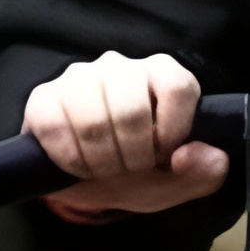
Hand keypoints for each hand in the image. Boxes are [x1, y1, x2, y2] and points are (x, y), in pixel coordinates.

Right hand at [23, 52, 229, 220]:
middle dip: (134, 157)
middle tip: (130, 168)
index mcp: (162, 75)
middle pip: (132, 109)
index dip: (173, 131)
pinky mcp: (44, 97)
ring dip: (102, 162)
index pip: (178, 87)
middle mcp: (120, 66)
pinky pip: (57, 128)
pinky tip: (79, 166)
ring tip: (106, 169)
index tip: (165, 155)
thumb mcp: (179, 180)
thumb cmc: (138, 172)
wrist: (87, 184)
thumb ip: (206, 171)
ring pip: (93, 120)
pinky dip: (72, 161)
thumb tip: (204, 155)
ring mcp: (79, 78)